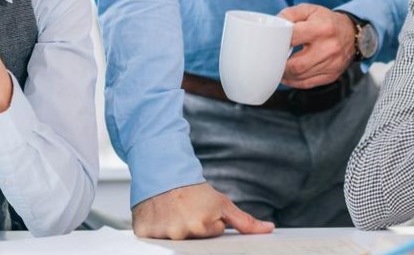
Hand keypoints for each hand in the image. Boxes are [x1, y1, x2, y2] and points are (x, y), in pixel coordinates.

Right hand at [131, 182, 273, 239]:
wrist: (162, 170)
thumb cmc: (193, 189)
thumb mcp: (222, 203)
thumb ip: (245, 221)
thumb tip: (269, 229)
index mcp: (203, 227)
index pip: (212, 236)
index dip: (208, 223)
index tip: (200, 211)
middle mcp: (182, 234)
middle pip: (194, 241)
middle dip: (193, 229)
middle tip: (187, 212)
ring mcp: (161, 235)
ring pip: (174, 241)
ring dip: (174, 230)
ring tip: (173, 213)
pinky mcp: (143, 233)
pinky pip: (152, 242)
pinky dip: (155, 230)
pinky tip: (160, 217)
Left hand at [279, 4, 354, 88]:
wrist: (352, 33)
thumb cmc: (327, 21)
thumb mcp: (309, 10)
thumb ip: (289, 14)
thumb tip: (274, 26)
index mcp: (321, 28)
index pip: (293, 38)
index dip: (278, 42)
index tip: (272, 44)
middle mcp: (328, 48)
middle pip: (296, 65)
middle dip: (280, 65)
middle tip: (273, 61)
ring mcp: (332, 64)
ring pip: (301, 76)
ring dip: (286, 75)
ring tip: (279, 68)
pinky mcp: (332, 75)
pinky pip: (308, 83)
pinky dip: (294, 82)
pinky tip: (289, 76)